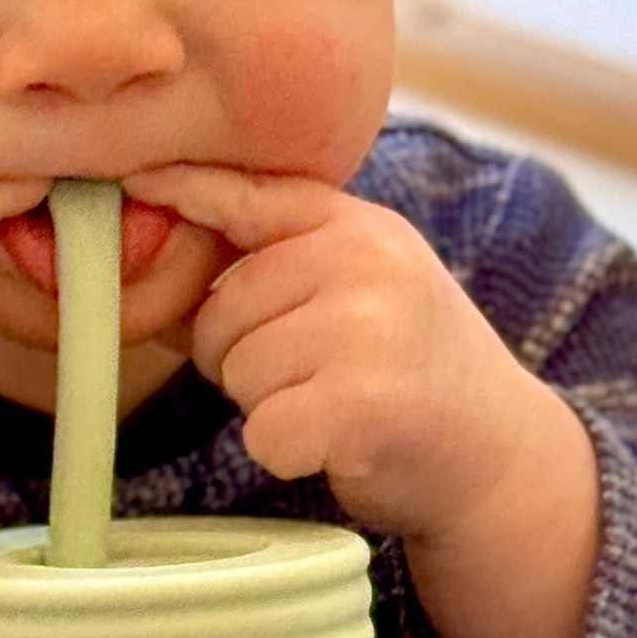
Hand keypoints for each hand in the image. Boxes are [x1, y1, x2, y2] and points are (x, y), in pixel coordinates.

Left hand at [126, 164, 597, 637]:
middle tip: (313, 375)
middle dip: (242, 356)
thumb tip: (148, 258)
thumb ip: (275, 265)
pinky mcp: (361, 403)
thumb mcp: (358, 289)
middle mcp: (366, 262)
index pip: (251, 194)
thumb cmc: (407, 373)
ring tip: (334, 403)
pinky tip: (339, 442)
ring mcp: (367, 328)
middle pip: (222, 309)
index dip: (184, 189)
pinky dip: (287, 451)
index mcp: (358, 225)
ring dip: (268, 407)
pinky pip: (262, 431)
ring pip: (237, 372)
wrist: (500, 457)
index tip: (136, 180)